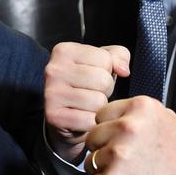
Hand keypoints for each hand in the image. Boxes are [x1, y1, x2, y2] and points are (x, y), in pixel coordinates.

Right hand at [43, 43, 130, 163]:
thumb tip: (123, 70)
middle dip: (105, 90)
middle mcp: (54, 70)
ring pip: (98, 101)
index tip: (93, 77)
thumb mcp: (101, 62)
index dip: (107, 71)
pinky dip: (91, 123)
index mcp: (64, 51)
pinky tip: (82, 118)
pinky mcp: (54, 116)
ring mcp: (51, 93)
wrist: (62, 114)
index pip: (106, 59)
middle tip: (92, 93)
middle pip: (103, 80)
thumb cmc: (84, 85)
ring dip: (99, 108)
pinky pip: (89, 120)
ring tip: (87, 106)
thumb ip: (118, 56)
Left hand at [84, 96, 175, 174]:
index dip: (110, 131)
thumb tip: (113, 114)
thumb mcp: (167, 122)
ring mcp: (118, 155)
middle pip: (92, 137)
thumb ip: (139, 115)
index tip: (125, 143)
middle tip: (128, 164)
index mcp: (140, 108)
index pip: (101, 115)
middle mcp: (128, 127)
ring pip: (90, 162)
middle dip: (104, 151)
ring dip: (104, 172)